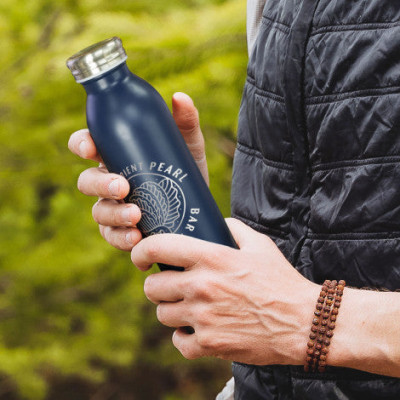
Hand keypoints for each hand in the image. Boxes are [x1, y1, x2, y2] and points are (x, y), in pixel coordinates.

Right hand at [68, 92, 207, 250]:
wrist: (201, 208)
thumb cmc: (187, 172)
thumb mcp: (189, 146)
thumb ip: (185, 122)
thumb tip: (180, 97)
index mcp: (117, 155)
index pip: (87, 145)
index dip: (82, 144)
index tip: (90, 147)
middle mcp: (110, 181)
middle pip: (87, 181)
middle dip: (101, 184)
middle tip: (124, 186)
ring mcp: (115, 207)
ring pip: (99, 211)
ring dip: (114, 214)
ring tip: (137, 216)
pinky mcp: (124, 230)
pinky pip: (112, 236)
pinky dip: (121, 238)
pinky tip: (136, 238)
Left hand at [131, 218, 319, 365]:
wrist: (304, 321)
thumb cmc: (281, 280)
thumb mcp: (259, 244)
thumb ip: (232, 228)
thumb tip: (214, 222)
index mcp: (210, 257)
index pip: (157, 248)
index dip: (141, 252)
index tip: (141, 259)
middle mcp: (201, 286)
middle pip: (152, 287)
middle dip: (158, 286)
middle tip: (172, 286)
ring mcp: (204, 318)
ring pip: (162, 315)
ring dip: (171, 310)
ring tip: (188, 308)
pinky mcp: (210, 344)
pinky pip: (178, 342)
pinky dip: (183, 337)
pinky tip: (196, 330)